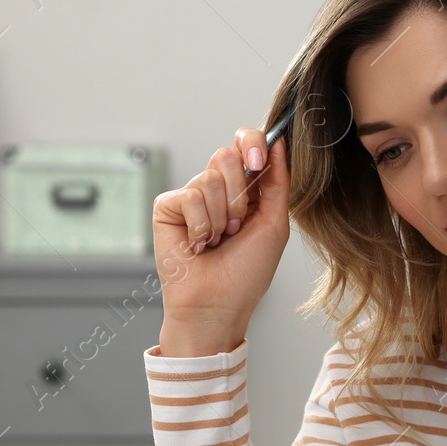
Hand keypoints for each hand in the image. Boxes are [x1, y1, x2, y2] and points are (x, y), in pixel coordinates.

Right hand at [152, 128, 288, 355]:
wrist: (217, 304)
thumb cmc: (247, 273)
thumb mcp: (274, 223)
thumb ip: (278, 181)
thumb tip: (278, 141)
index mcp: (245, 189)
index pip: (246, 144)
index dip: (252, 144)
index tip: (258, 161)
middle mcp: (217, 189)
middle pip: (226, 154)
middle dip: (239, 193)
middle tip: (236, 226)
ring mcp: (191, 197)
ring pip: (210, 177)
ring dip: (221, 216)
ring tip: (218, 240)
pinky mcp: (168, 207)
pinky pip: (189, 196)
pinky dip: (200, 225)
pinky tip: (198, 245)